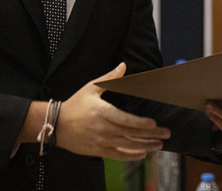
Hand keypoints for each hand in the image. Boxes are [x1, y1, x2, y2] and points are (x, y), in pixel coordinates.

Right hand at [56, 62, 170, 159]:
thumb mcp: (91, 88)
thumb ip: (110, 78)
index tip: (154, 123)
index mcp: (102, 112)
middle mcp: (103, 128)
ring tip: (159, 145)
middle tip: (166, 134)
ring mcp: (100, 141)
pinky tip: (142, 154)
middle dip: (150, 135)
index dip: (141, 123)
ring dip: (145, 146)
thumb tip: (123, 65)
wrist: (56, 125)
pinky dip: (130, 156)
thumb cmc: (75, 105)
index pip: (126, 120)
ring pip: (127, 146)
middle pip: (130, 134)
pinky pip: (117, 155)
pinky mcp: (97, 150)